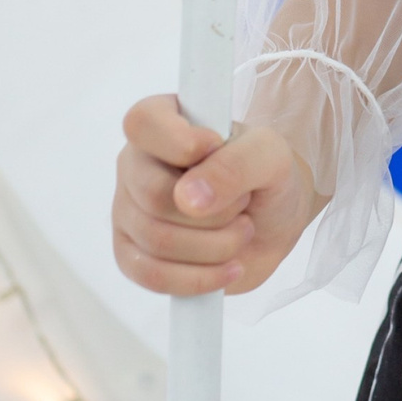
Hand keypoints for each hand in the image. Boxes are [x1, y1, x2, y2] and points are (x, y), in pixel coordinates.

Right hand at [112, 94, 320, 297]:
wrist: (272, 222)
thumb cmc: (264, 176)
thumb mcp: (269, 155)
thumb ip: (236, 163)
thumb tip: (187, 199)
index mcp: (163, 122)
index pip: (142, 122)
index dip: (179, 142)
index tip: (215, 148)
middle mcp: (136, 165)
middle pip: (152, 195)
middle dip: (215, 211)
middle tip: (243, 203)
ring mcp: (129, 212)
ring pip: (156, 241)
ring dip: (217, 245)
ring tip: (241, 231)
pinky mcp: (133, 256)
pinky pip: (151, 276)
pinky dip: (199, 278)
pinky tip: (229, 267)